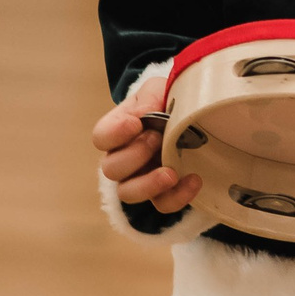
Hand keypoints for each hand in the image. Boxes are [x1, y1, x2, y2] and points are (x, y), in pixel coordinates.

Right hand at [91, 100, 201, 214]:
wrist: (192, 117)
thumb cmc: (166, 102)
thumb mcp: (158, 90)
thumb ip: (150, 96)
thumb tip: (145, 112)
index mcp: (118, 131)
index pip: (100, 137)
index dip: (114, 134)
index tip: (135, 123)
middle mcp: (123, 159)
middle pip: (111, 169)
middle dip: (134, 155)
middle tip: (156, 139)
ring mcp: (141, 179)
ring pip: (129, 194)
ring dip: (148, 184)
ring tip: (171, 173)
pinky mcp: (163, 193)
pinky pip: (162, 204)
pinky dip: (177, 197)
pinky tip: (194, 180)